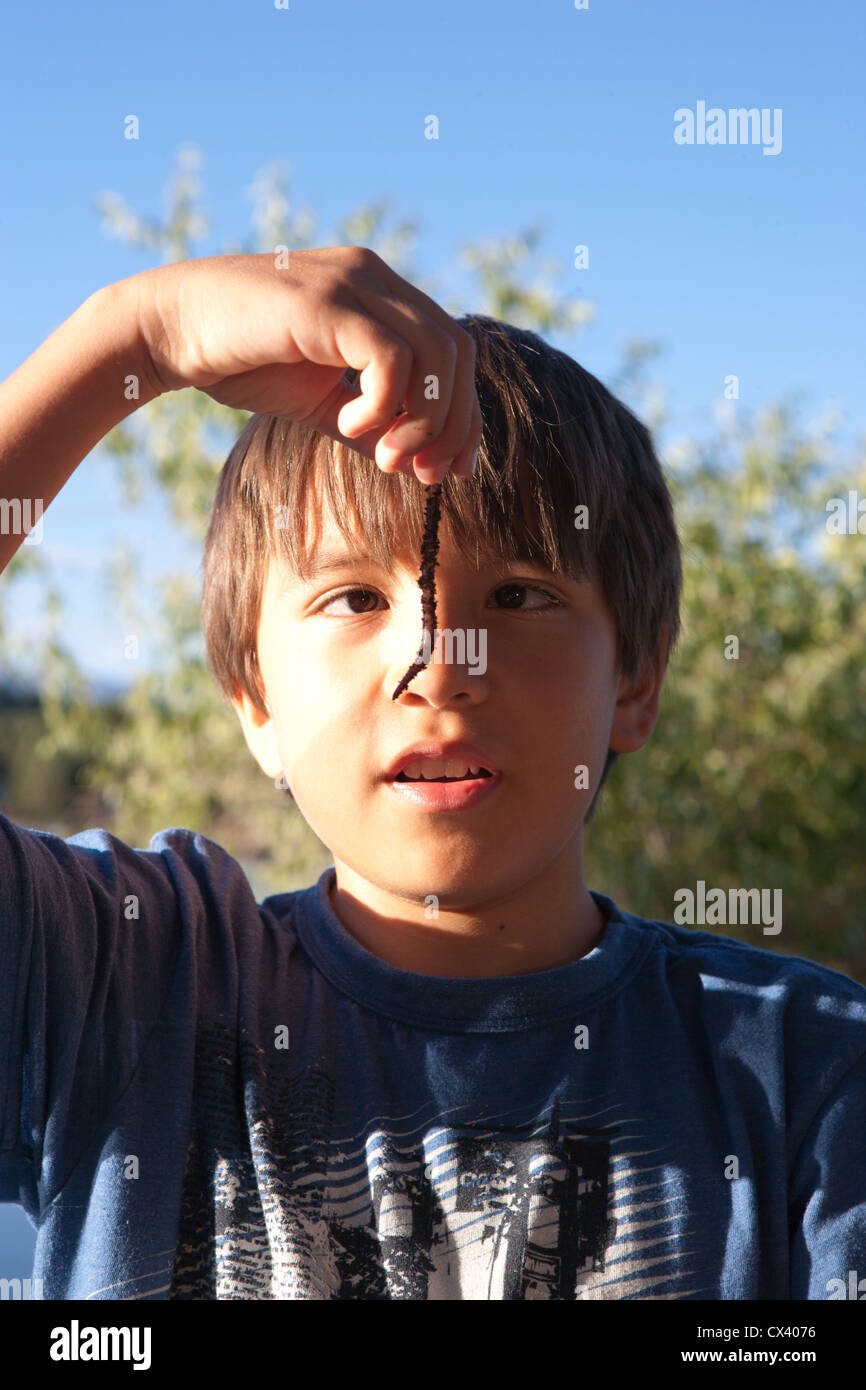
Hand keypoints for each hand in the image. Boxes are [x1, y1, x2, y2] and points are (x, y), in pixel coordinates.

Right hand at [131, 247, 480, 482]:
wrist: (170, 330)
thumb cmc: (242, 363)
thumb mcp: (321, 403)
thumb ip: (372, 425)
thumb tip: (418, 465)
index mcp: (380, 295)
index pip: (455, 352)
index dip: (464, 416)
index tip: (452, 470)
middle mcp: (374, 278)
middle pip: (458, 353)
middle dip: (452, 425)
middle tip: (425, 475)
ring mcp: (353, 283)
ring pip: (435, 355)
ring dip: (421, 421)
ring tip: (384, 455)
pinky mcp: (326, 303)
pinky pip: (390, 357)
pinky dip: (384, 404)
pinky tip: (349, 424)